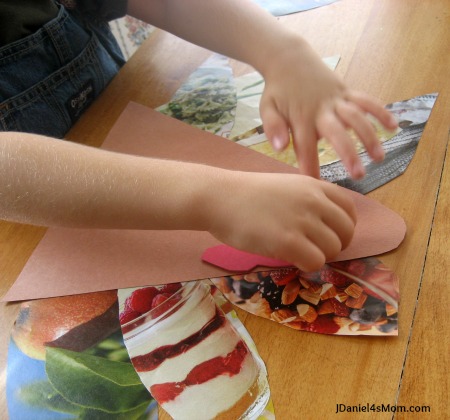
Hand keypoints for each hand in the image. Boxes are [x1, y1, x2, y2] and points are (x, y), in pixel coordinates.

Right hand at [206, 171, 356, 271]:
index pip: (349, 209)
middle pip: (346, 232)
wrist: (218, 197)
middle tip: (315, 249)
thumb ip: (307, 200)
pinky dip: (307, 265)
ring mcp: (301, 221)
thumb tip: (324, 225)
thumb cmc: (245, 194)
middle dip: (335, 245)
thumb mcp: (285, 187)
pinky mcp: (287, 241)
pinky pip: (315, 261)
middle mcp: (313, 200)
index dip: (344, 226)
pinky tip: (291, 259)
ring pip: (333, 249)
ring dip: (319, 256)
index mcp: (313, 185)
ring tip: (298, 253)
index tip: (330, 234)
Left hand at [259, 36, 397, 178]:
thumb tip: (280, 148)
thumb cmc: (277, 90)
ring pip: (357, 117)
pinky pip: (366, 100)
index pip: (305, 146)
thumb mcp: (267, 108)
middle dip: (348, 153)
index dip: (310, 165)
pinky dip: (380, 111)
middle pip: (337, 133)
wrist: (289, 58)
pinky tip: (393, 126)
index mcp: (300, 117)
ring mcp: (336, 99)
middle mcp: (321, 109)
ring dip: (370, 136)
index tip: (316, 183)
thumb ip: (273, 128)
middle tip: (359, 175)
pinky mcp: (346, 91)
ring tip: (379, 157)